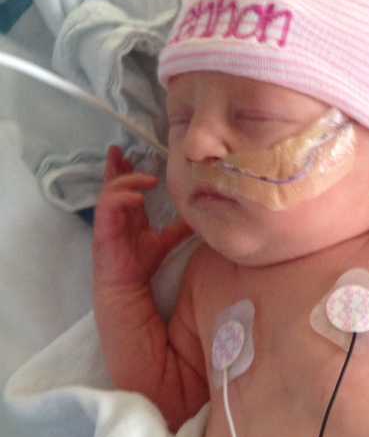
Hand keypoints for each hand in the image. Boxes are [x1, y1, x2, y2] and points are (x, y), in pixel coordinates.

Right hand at [93, 147, 192, 290]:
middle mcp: (116, 212)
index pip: (124, 186)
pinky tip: (139, 199)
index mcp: (128, 213)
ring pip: (111, 189)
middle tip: (120, 151)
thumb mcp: (164, 241)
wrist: (127, 285)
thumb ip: (177, 229)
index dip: (124, 170)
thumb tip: (197, 220)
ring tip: (149, 180)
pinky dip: (123, 197)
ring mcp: (108, 218)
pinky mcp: (103, 226)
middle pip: (112, 181)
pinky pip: (109, 204)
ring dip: (129, 180)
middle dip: (116, 165)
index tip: (127, 154)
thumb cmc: (140, 264)